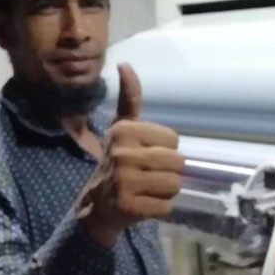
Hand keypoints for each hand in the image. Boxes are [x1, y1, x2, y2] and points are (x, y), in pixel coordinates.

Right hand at [78, 63, 183, 246]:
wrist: (96, 205)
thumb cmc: (117, 161)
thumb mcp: (122, 127)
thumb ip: (129, 98)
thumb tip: (125, 64)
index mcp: (124, 130)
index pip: (174, 140)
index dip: (165, 150)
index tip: (145, 155)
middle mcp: (122, 153)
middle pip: (178, 163)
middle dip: (168, 172)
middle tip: (147, 176)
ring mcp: (124, 181)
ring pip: (175, 185)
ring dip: (165, 191)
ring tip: (146, 190)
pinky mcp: (128, 206)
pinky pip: (166, 207)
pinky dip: (159, 209)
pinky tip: (142, 205)